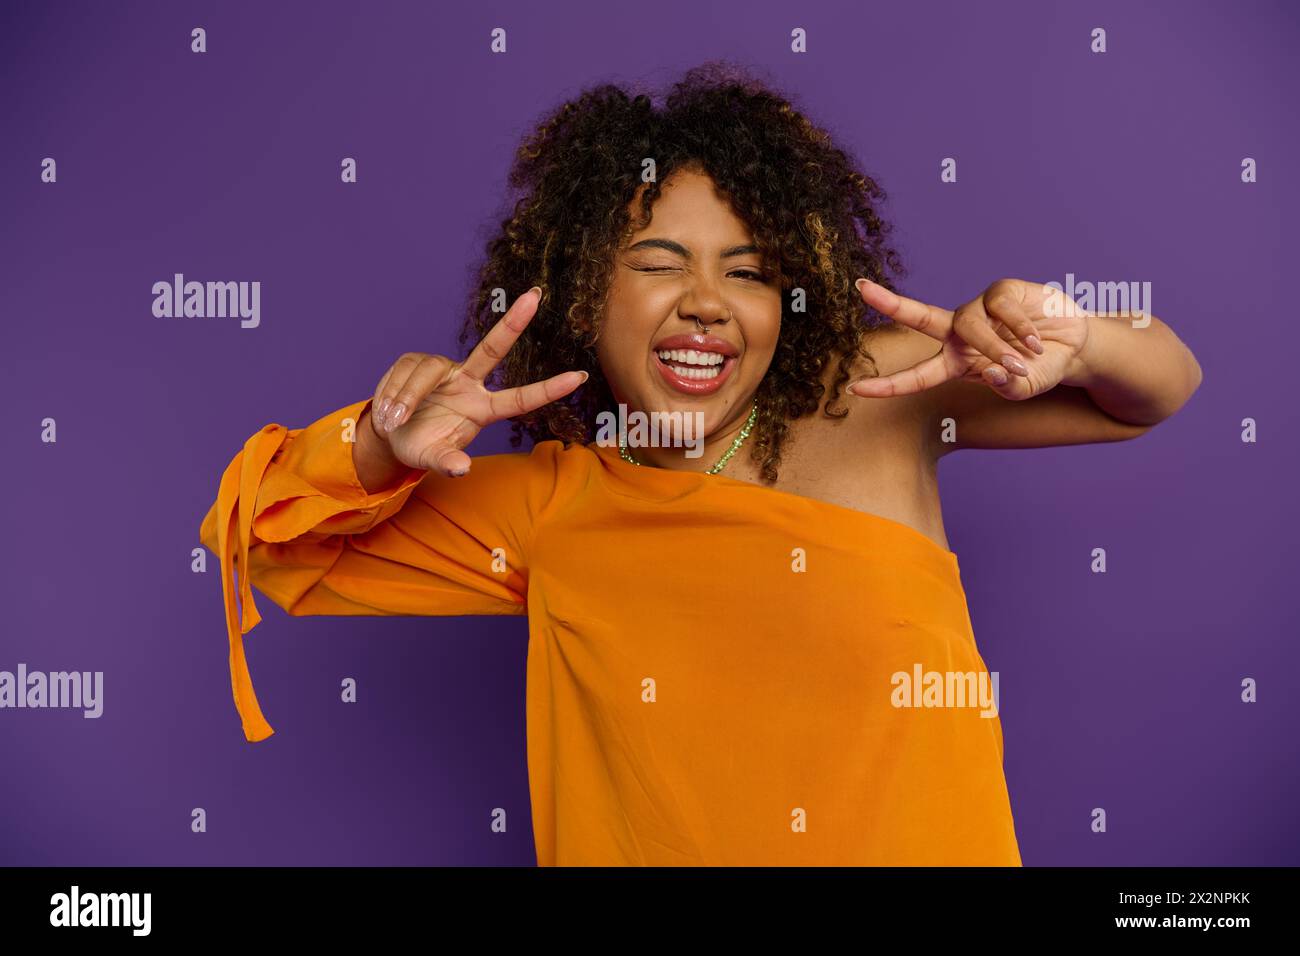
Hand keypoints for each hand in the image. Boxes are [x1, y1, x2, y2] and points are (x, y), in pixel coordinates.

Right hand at [367, 287, 586, 476]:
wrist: (390, 435)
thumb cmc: (421, 446)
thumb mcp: (431, 459)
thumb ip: (446, 463)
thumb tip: (461, 468)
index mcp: (481, 409)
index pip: (520, 399)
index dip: (549, 389)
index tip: (580, 378)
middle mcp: (468, 382)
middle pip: (493, 349)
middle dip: (513, 322)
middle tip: (535, 296)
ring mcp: (444, 369)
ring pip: (427, 372)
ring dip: (406, 398)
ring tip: (393, 422)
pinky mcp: (417, 361)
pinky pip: (404, 372)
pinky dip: (391, 393)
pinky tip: (386, 411)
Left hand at [847, 278, 1089, 399]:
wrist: (1073, 345)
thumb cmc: (1039, 370)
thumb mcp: (1024, 389)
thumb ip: (1009, 388)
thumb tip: (994, 373)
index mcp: (955, 363)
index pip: (916, 376)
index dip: (887, 385)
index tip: (854, 389)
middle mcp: (959, 334)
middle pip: (919, 317)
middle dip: (890, 303)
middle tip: (861, 288)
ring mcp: (979, 309)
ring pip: (970, 325)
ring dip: (995, 347)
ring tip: (1023, 362)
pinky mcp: (1000, 291)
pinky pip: (1000, 307)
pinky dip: (1020, 329)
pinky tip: (1035, 341)